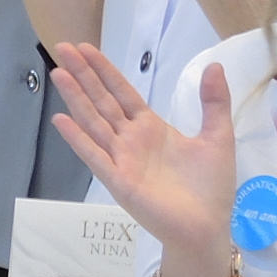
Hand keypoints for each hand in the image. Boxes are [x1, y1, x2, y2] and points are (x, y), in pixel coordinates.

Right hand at [48, 42, 242, 273]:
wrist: (207, 227)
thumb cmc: (211, 187)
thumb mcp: (218, 137)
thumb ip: (214, 102)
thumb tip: (214, 64)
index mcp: (150, 128)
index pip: (121, 92)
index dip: (104, 70)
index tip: (85, 48)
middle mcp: (130, 140)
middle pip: (102, 101)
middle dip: (83, 75)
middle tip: (61, 48)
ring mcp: (121, 160)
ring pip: (94, 122)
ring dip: (76, 98)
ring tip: (58, 74)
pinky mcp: (118, 181)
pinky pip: (95, 156)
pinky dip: (78, 139)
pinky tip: (61, 120)